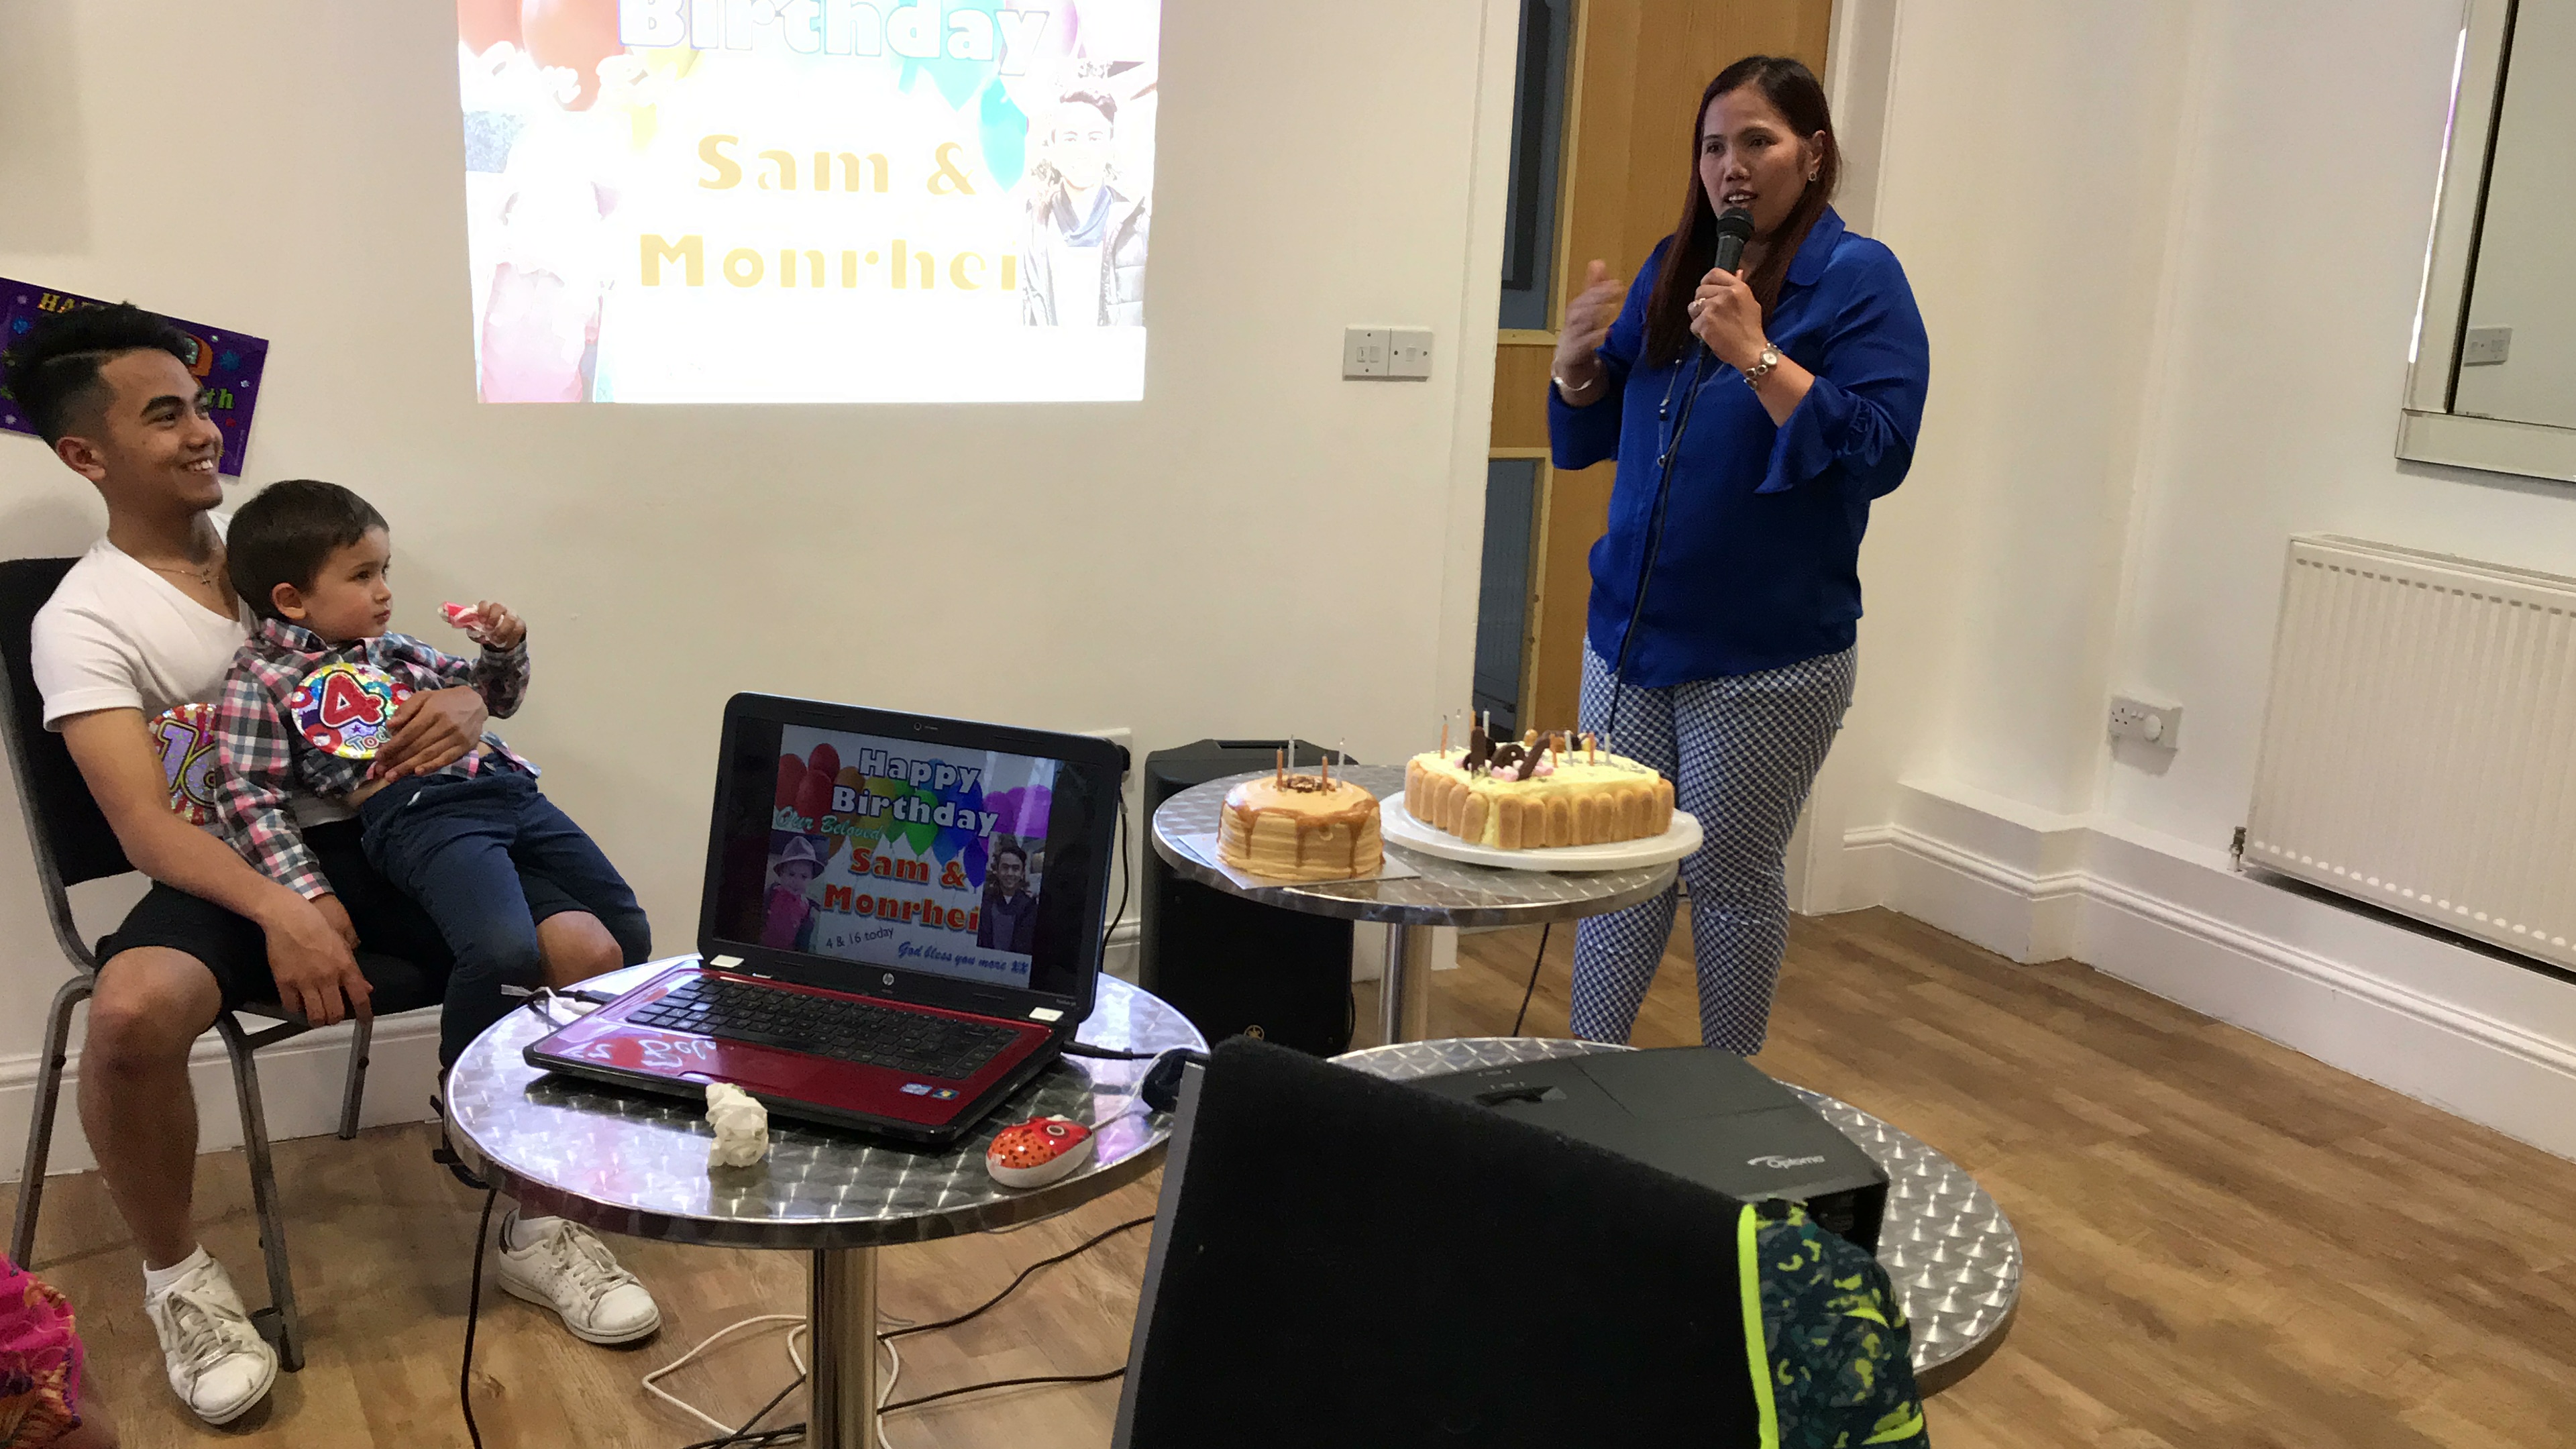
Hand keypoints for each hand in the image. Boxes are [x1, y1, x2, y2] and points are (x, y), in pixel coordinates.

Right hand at [260, 893, 372, 1025]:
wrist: (289, 917)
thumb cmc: (318, 925)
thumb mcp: (343, 944)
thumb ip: (354, 969)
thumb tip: (366, 988)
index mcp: (345, 967)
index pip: (360, 997)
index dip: (364, 1014)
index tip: (365, 1022)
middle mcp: (327, 977)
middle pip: (336, 1013)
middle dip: (335, 1018)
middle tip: (332, 1015)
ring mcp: (305, 981)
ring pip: (315, 1015)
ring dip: (317, 1019)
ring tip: (316, 1016)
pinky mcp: (284, 982)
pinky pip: (291, 1006)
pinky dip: (296, 1009)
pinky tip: (297, 1003)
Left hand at [371, 687, 488, 781]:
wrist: (475, 702)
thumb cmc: (445, 700)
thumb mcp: (424, 697)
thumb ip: (407, 709)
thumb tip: (390, 726)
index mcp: (433, 711)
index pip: (409, 732)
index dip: (393, 746)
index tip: (378, 756)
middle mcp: (445, 725)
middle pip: (417, 746)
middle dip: (397, 760)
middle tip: (381, 771)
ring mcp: (456, 737)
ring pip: (429, 754)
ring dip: (409, 767)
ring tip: (393, 776)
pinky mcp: (465, 746)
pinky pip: (446, 759)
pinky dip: (431, 766)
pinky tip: (417, 773)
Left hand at [471, 600, 525, 649]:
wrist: (500, 639)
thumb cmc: (487, 631)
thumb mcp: (477, 631)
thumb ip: (473, 629)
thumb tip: (472, 628)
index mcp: (488, 608)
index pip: (485, 603)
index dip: (483, 611)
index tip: (481, 621)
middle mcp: (501, 608)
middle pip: (499, 607)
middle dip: (493, 618)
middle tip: (489, 629)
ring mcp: (512, 615)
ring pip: (510, 618)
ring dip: (502, 630)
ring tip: (496, 639)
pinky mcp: (520, 624)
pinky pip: (518, 629)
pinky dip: (510, 637)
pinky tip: (504, 641)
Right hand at [1551, 259, 1626, 393]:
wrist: (1570, 366)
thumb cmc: (1581, 334)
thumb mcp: (1588, 311)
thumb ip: (1593, 288)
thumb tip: (1598, 262)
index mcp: (1575, 311)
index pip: (1586, 296)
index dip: (1600, 288)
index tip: (1618, 283)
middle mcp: (1571, 323)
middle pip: (1581, 307)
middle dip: (1597, 298)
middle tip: (1616, 291)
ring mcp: (1570, 338)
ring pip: (1579, 323)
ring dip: (1594, 315)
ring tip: (1611, 308)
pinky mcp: (1573, 354)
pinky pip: (1581, 344)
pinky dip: (1593, 337)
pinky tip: (1607, 332)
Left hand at [1688, 266, 1767, 370]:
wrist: (1751, 351)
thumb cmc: (1751, 329)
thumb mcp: (1751, 303)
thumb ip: (1739, 286)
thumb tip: (1738, 272)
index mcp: (1738, 288)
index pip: (1714, 273)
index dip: (1707, 282)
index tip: (1707, 291)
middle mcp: (1726, 294)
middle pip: (1699, 290)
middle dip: (1701, 303)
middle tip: (1711, 315)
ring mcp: (1714, 308)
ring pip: (1693, 307)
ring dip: (1698, 317)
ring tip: (1711, 326)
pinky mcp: (1705, 322)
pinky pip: (1693, 324)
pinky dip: (1698, 332)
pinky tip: (1710, 336)